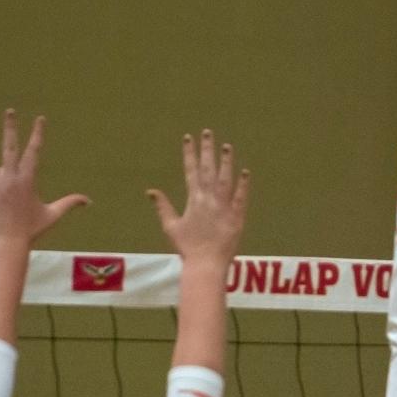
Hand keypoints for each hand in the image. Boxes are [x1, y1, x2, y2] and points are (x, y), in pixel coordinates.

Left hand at [0, 110, 88, 243]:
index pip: (34, 151)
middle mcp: (9, 177)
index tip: (39, 119)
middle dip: (10, 128)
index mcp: (27, 180)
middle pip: (9, 147)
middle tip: (9, 111)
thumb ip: (70, 203)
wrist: (7, 241)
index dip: (37, 134)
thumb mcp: (53, 215)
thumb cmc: (31, 230)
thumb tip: (89, 200)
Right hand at [148, 130, 248, 265]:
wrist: (206, 264)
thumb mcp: (171, 226)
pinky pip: (242, 197)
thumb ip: (163, 206)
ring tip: (227, 145)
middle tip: (208, 132)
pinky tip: (246, 171)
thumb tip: (151, 191)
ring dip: (226, 161)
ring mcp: (224, 207)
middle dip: (208, 149)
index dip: (190, 153)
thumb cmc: (187, 247)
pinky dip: (244, 184)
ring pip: (226, 179)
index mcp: (193, 200)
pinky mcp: (237, 217)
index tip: (188, 137)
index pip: (191, 171)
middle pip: (208, 169)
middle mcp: (209, 199)